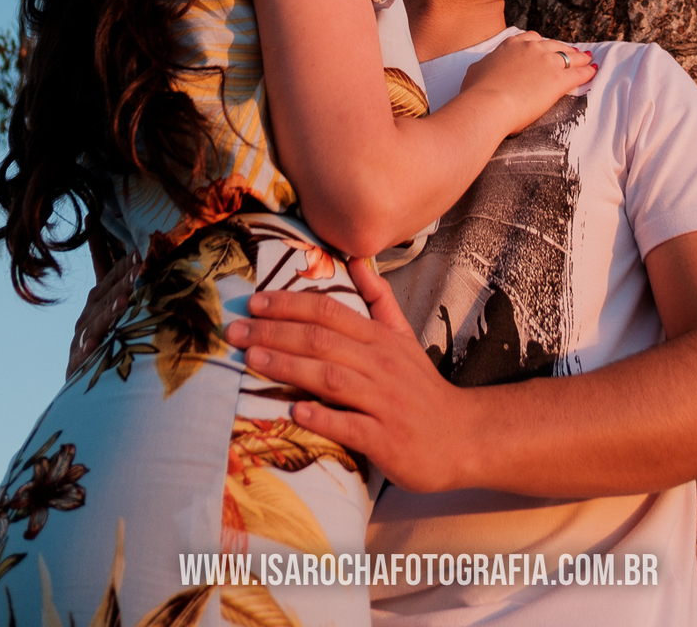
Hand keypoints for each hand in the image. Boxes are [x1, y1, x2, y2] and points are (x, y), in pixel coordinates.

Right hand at [65, 250, 139, 378]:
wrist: (87, 376)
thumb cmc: (107, 333)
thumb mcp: (116, 304)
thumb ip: (124, 278)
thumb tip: (143, 251)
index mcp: (98, 299)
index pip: (110, 275)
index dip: (124, 263)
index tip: (140, 251)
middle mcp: (87, 314)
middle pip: (106, 296)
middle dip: (123, 282)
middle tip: (140, 269)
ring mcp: (81, 337)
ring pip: (96, 322)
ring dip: (109, 312)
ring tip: (123, 303)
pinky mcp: (76, 362)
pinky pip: (82, 355)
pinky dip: (87, 349)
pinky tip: (93, 345)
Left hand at [224, 259, 477, 492]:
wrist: (462, 437)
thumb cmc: (421, 387)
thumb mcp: (403, 336)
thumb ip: (378, 299)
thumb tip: (354, 259)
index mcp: (380, 339)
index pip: (330, 312)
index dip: (290, 304)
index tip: (254, 302)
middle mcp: (381, 364)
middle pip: (322, 341)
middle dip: (274, 333)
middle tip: (234, 331)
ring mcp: (384, 402)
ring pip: (331, 378)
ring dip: (288, 367)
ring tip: (251, 361)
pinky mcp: (386, 439)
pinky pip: (351, 425)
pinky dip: (323, 418)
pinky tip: (295, 412)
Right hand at [457, 31, 595, 134]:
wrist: (488, 104)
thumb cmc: (476, 92)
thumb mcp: (476, 70)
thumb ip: (486, 65)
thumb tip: (483, 68)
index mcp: (511, 45)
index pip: (531, 38)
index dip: (541, 44)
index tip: (546, 47)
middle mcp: (531, 48)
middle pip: (554, 44)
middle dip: (564, 48)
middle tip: (571, 52)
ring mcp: (546, 62)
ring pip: (569, 56)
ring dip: (580, 57)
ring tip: (588, 59)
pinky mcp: (558, 79)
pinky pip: (578, 73)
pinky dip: (588, 72)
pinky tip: (594, 71)